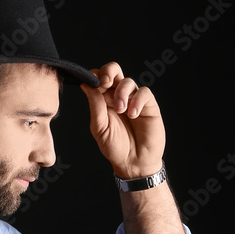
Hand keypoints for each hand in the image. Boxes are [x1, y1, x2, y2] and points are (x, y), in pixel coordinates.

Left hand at [80, 62, 165, 178]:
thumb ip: (95, 105)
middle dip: (109, 72)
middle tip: (105, 83)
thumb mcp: (100, 128)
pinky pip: (144, 92)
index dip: (95, 77)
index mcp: (103, 100)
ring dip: (122, 93)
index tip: (93, 84)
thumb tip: (85, 84)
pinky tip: (133, 114)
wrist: (133, 162)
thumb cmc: (115, 147)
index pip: (98, 79)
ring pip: (128, 81)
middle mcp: (118, 96)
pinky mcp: (149, 105)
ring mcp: (134, 100)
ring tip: (121, 110)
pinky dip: (137, 101)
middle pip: (114, 71)